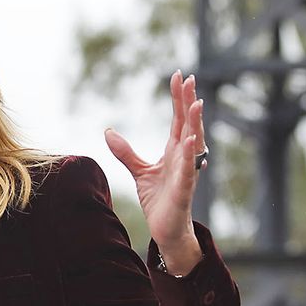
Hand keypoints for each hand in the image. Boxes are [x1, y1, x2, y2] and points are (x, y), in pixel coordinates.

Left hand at [105, 70, 205, 274]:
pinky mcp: (184, 190)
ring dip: (195, 123)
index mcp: (175, 151)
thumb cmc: (159, 200)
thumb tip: (108, 132)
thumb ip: (126, 153)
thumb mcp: (139, 172)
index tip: (178, 76)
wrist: (166, 230)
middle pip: (188, 124)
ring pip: (194, 143)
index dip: (178, 98)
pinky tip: (191, 140)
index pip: (178, 119)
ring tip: (196, 103)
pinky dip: (190, 156)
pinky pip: (189, 171)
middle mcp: (184, 158)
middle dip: (188, 102)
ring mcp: (186, 173)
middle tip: (188, 79)